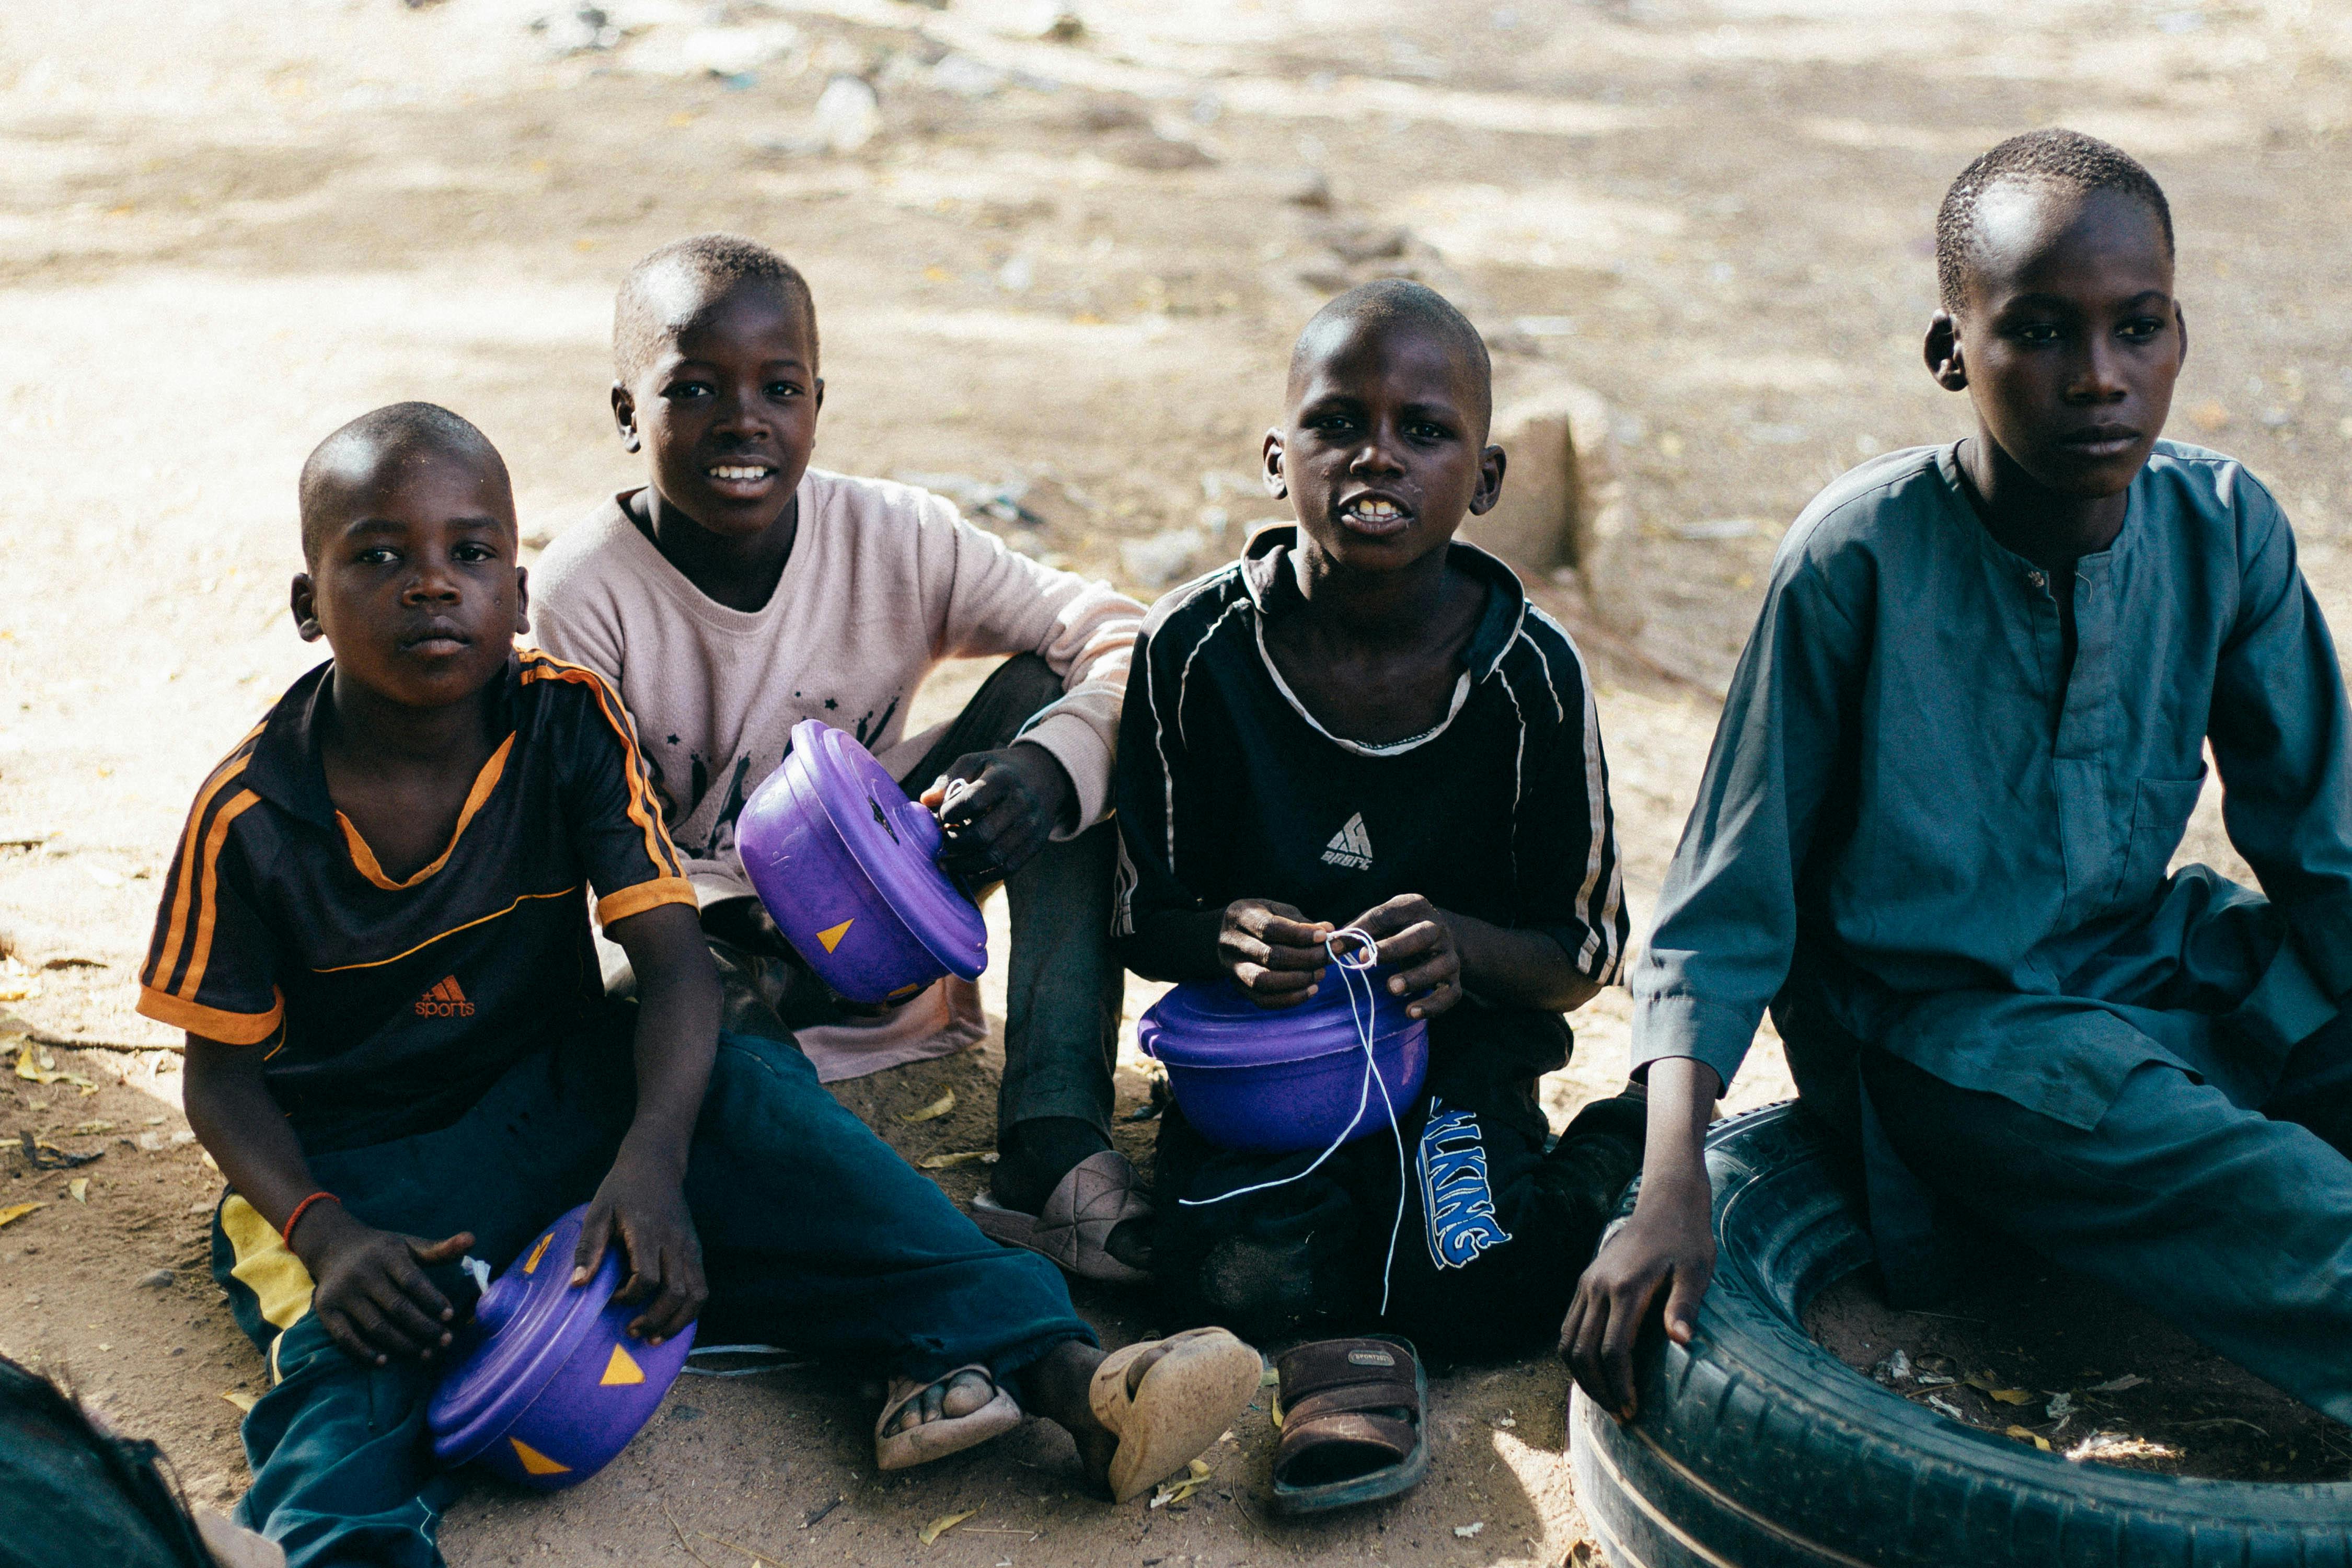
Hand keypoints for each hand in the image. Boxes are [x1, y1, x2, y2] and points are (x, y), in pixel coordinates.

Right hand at [294, 1204, 471, 1368]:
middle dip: (424, 1327)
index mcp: (386, 1254)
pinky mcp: (326, 1309)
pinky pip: (345, 1337)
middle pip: (397, 1307)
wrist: (334, 1246)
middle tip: (445, 1341)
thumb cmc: (381, 1250)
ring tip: (425, 1354)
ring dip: (402, 1344)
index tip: (450, 1316)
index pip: (413, 1281)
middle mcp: (362, 1272)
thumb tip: (472, 1239)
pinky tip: (385, 1361)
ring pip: (376, 1326)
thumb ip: (439, 1249)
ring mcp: (342, 1293)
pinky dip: (364, 1352)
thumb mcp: (409, 1245)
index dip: (433, 1300)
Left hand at [572, 1153, 706, 1344]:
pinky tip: (671, 1319)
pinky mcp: (696, 1249)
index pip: (646, 1278)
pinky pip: (701, 1287)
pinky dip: (689, 1310)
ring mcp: (690, 1246)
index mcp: (648, 1232)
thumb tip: (578, 1284)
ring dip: (678, 1322)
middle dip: (655, 1320)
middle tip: (632, 1331)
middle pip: (676, 1293)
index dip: (628, 1297)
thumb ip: (589, 1248)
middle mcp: (675, 1242)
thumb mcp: (597, 1213)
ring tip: (656, 1336)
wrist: (655, 1165)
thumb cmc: (621, 1190)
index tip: (610, 1299)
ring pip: (696, 1295)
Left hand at [920, 742, 1073, 880]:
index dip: (949, 814)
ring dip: (964, 865)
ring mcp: (1032, 825)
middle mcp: (1022, 802)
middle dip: (955, 843)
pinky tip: (966, 870)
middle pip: (983, 834)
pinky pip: (1009, 867)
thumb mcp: (975, 762)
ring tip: (946, 862)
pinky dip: (984, 874)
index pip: (972, 802)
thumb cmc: (999, 770)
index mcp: (1003, 778)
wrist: (1045, 774)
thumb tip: (925, 801)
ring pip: (995, 856)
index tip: (940, 818)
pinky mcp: (1036, 843)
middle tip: (942, 842)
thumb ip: (948, 778)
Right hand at [1217, 899, 1333, 1006]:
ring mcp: (1233, 968)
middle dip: (1307, 958)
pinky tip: (1311, 989)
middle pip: (1270, 956)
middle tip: (1330, 955)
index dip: (1299, 934)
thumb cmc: (1260, 919)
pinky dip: (1291, 998)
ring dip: (1299, 980)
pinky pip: (1264, 1000)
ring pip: (1265, 981)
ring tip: (1321, 973)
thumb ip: (1301, 922)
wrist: (1226, 935)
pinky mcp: (1239, 988)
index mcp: (1241, 916)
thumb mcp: (1277, 910)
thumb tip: (1329, 931)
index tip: (1325, 935)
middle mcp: (1232, 943)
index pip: (1270, 928)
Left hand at [1346, 894, 1461, 1018]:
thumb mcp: (1382, 921)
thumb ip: (1358, 931)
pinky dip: (1433, 1005)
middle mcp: (1437, 928)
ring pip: (1440, 966)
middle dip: (1394, 947)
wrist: (1439, 938)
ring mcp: (1449, 954)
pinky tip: (1411, 1012)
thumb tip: (1331, 944)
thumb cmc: (1399, 929)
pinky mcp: (1455, 980)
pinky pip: (1450, 994)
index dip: (1362, 930)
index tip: (1338, 947)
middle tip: (1367, 960)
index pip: (1387, 915)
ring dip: (1415, 977)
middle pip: (1421, 936)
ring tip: (1392, 988)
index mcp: (1414, 906)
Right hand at [1560, 1172, 1714, 1421]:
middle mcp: (1598, 1286)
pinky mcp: (1585, 1281)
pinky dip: (1575, 1355)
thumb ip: (1685, 1305)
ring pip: (1568, 1341)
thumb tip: (1682, 1341)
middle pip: (1583, 1352)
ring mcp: (1587, 1283)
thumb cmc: (1688, 1239)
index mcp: (1626, 1287)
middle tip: (1621, 1416)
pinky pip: (1568, 1326)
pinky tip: (1595, 1371)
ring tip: (1606, 1400)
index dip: (1620, 1385)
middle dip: (1599, 1390)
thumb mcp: (1698, 1271)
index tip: (1633, 1410)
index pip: (1612, 1350)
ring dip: (1583, 1376)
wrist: (1665, 1202)